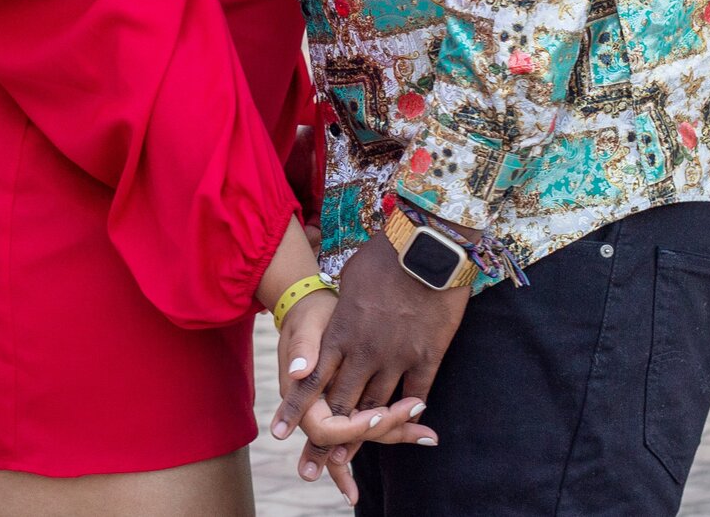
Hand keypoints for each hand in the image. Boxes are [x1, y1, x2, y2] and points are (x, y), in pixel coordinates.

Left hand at [271, 232, 469, 464]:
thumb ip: (339, 311)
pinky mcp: (427, 356)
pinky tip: (409, 422)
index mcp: (339, 333)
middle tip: (316, 462)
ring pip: (377, 406)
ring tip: (352, 459)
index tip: (281, 432)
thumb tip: (331, 324)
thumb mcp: (348, 279)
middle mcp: (364, 352)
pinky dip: (411, 410)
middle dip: (328, 435)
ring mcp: (397, 357)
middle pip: (343, 403)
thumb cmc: (384, 256)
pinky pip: (417, 392)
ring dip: (366, 433)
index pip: (312, 379)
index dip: (296, 407)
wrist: (427, 246)